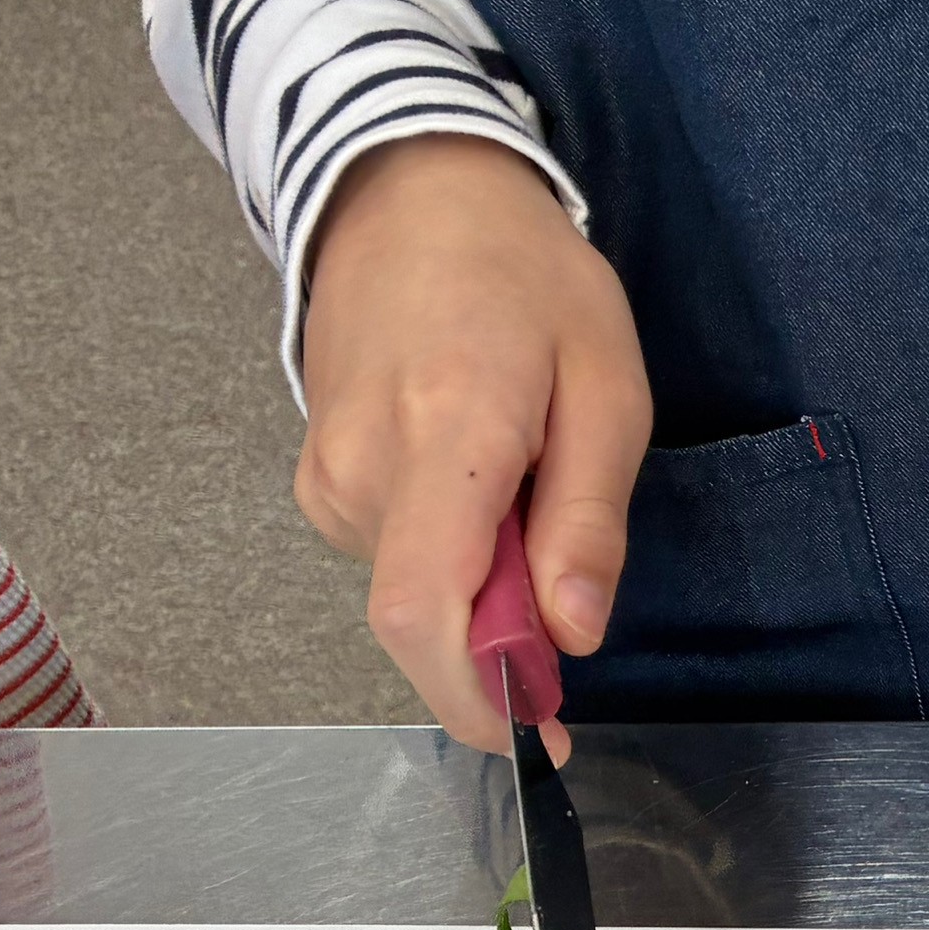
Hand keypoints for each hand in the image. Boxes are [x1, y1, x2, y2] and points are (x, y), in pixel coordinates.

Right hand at [296, 133, 648, 762]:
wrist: (412, 194)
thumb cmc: (527, 280)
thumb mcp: (607, 386)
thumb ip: (589, 517)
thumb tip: (572, 634)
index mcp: (448, 432)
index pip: (425, 608)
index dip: (477, 696)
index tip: (539, 735)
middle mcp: (365, 464)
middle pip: (420, 619)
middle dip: (498, 654)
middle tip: (565, 626)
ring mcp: (328, 473)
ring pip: (414, 590)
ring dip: (483, 589)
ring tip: (529, 494)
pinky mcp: (321, 479)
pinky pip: (396, 556)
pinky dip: (452, 557)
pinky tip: (484, 486)